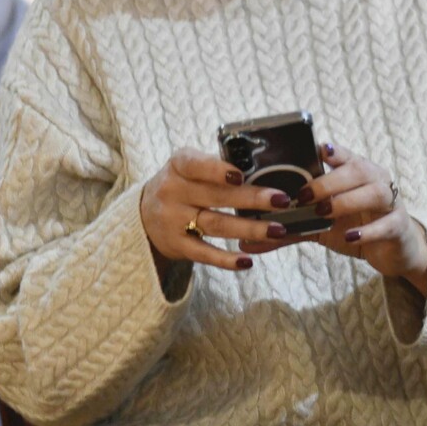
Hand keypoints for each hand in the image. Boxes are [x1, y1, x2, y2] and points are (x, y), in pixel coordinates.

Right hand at [139, 149, 293, 271]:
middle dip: (252, 199)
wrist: (143, 214)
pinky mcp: (177, 246)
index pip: (196, 165)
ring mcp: (173, 220)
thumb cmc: (182, 183)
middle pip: (216, 196)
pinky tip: (247, 260)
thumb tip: (264, 169)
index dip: (217, 170)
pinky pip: (204, 254)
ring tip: (278, 230)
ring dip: (249, 229)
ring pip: (216, 225)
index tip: (241, 175)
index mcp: (179, 165)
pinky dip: (226, 259)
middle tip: (282, 200)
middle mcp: (173, 191)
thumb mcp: (189, 165)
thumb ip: (217, 166)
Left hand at [244, 142, 426, 292]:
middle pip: (357, 170)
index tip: (317, 149)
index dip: (331, 150)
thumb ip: (288, 230)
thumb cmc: (354, 228)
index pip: (343, 154)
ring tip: (323, 213)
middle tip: (304, 196)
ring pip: (374, 191)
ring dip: (346, 201)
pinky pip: (386, 223)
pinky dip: (367, 229)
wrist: (392, 251)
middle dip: (329, 181)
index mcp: (354, 172)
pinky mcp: (398, 226)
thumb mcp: (320, 228)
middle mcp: (374, 180)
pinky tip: (350, 236)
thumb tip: (247, 242)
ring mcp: (390, 202)